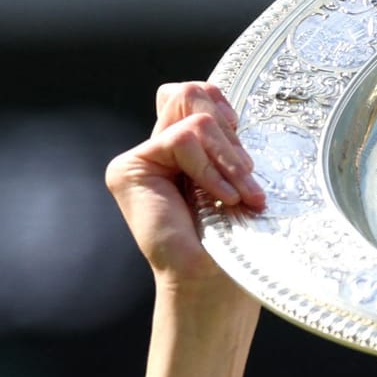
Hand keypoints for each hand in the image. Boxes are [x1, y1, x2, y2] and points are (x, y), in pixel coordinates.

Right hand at [104, 81, 265, 289]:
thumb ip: (224, 139)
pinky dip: (209, 169)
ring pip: (194, 118)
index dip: (223, 108)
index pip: (199, 94)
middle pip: (192, 94)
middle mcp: (160, 148)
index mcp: (187, 149)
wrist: (215, 282)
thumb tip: (222, 102)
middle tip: (248, 180)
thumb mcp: (238, 177)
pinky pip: (181, 140)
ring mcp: (142, 157)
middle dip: (231, 137)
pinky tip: (221, 199)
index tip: (244, 147)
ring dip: (228, 159)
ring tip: (241, 197)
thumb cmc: (235, 240)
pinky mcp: (129, 168)